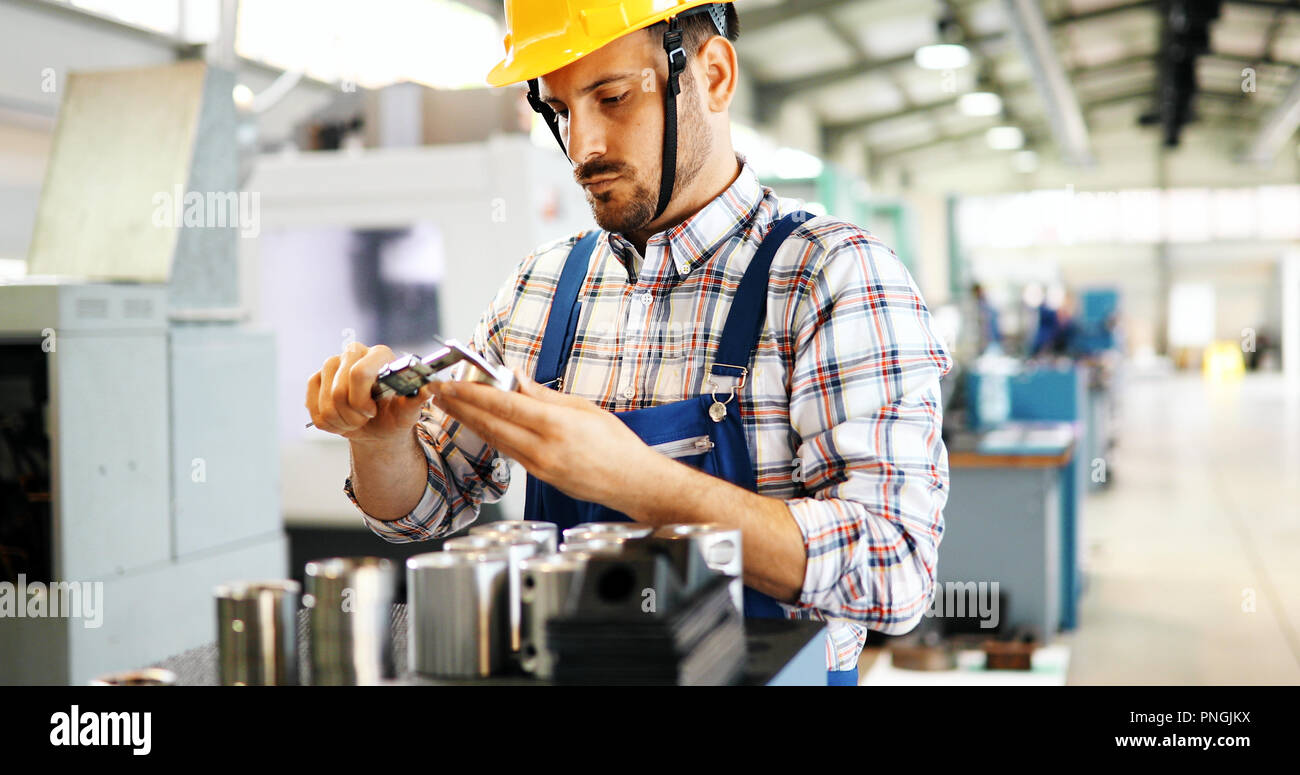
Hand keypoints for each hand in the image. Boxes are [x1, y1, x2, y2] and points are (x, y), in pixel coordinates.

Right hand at [305, 342, 436, 444]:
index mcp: (380, 354)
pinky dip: (328, 422)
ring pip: (325, 402)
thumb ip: (416, 400)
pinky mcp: (316, 379)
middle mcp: (354, 352)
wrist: (377, 427)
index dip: (361, 400)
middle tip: (366, 418)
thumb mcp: (409, 411)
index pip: (358, 373)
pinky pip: (312, 407)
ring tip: (356, 420)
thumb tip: (428, 389)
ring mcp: (332, 364)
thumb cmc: (395, 415)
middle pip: (339, 391)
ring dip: (341, 420)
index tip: (372, 411)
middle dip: (352, 414)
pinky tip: (341, 419)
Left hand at [430, 369, 666, 508]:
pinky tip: (476, 425)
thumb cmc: (617, 445)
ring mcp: (538, 466)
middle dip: (459, 406)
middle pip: (490, 423)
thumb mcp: (584, 409)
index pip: (503, 404)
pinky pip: (507, 451)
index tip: (449, 382)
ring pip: (494, 439)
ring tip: (447, 405)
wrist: (632, 484)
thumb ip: (545, 395)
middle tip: (436, 390)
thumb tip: (517, 377)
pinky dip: (488, 435)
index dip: (471, 393)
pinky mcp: (538, 477)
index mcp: (556, 426)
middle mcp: (542, 449)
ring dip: (468, 421)